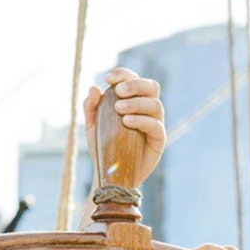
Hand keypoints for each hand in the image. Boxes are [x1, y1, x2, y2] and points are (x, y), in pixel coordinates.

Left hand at [84, 67, 164, 186]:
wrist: (110, 174)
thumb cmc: (103, 147)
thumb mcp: (93, 126)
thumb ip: (91, 107)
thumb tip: (93, 88)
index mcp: (133, 100)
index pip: (134, 79)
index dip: (124, 74)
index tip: (108, 79)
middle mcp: (147, 109)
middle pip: (151, 86)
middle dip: (135, 84)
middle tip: (118, 92)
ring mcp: (155, 123)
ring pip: (155, 104)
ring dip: (137, 102)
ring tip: (119, 109)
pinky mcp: (158, 140)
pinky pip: (156, 125)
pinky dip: (142, 120)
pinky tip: (127, 121)